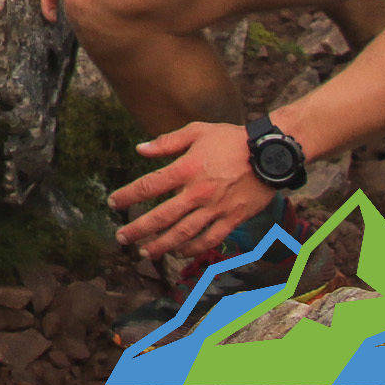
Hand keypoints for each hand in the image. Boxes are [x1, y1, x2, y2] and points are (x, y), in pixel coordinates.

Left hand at [110, 121, 275, 261]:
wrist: (271, 154)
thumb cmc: (232, 139)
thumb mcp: (197, 131)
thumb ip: (166, 142)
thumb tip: (139, 150)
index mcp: (187, 168)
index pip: (149, 185)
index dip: (128, 196)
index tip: (113, 203)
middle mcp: (198, 192)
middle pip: (162, 216)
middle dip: (139, 228)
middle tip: (122, 237)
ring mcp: (216, 208)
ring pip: (184, 233)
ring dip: (162, 245)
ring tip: (145, 252)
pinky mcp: (233, 219)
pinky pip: (210, 239)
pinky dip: (194, 249)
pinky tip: (179, 253)